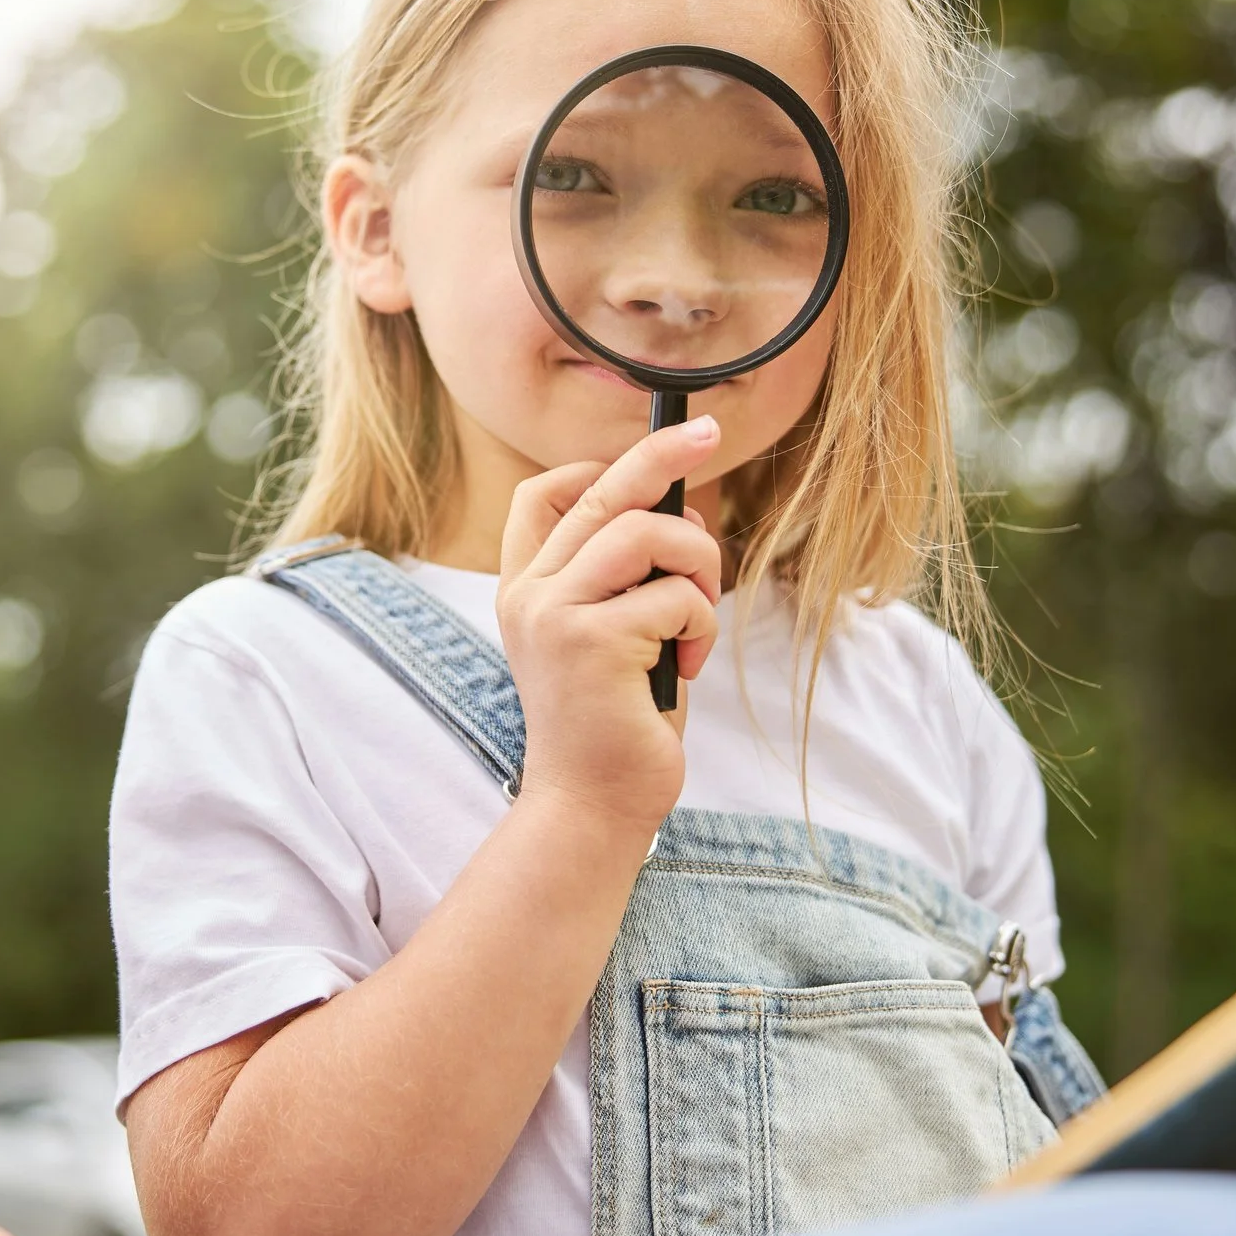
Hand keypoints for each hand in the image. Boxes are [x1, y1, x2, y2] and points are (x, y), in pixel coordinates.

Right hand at [497, 415, 723, 829]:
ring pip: (647, 533)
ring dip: (698, 566)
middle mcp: (530, 592)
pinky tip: (687, 665)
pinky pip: (676, 596)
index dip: (598, 469)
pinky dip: (700, 625)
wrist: (591, 804)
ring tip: (697, 619)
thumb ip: (626, 576)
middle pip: (602, 491)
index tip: (651, 471)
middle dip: (663, 453)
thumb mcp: (612, 635)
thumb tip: (682, 511)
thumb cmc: (615, 722)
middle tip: (709, 430)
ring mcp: (554, 613)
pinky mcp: (591, 641)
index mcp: (526, 588)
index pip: (542, 495)